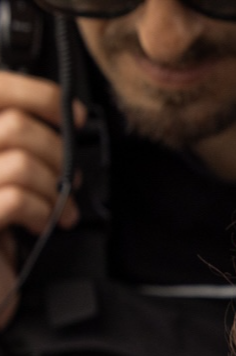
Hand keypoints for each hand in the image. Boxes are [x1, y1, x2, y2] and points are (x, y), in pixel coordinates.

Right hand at [0, 70, 84, 327]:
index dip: (39, 94)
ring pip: (21, 159)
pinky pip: (17, 196)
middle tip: (67, 180)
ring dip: (55, 187)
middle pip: (14, 124)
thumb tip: (63, 120)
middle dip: (57, 153)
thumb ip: (18, 148)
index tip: (74, 115)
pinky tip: (43, 225)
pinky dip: (43, 210)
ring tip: (60, 210)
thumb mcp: (7, 184)